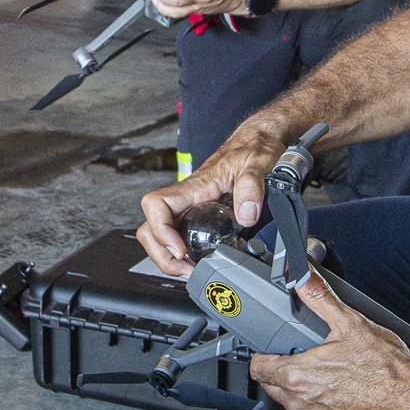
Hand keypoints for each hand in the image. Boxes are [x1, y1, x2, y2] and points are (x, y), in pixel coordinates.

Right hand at [137, 119, 289, 275]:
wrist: (259, 140)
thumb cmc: (254, 148)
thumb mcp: (259, 163)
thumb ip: (252, 186)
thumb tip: (246, 215)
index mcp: (195, 185)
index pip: (156, 205)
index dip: (161, 231)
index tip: (181, 249)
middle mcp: (187, 197)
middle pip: (150, 227)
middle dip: (161, 254)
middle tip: (185, 268)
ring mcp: (189, 206)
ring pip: (158, 234)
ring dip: (167, 257)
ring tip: (189, 270)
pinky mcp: (197, 213)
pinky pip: (175, 234)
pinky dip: (178, 254)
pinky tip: (195, 261)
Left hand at [251, 270, 409, 409]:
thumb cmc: (386, 371)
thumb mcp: (351, 323)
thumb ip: (320, 298)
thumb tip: (304, 277)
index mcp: (297, 376)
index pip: (257, 367)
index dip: (262, 353)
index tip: (271, 347)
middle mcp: (300, 403)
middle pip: (271, 385)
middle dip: (280, 370)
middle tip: (300, 355)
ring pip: (291, 402)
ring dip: (298, 388)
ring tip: (322, 370)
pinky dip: (318, 402)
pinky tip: (338, 388)